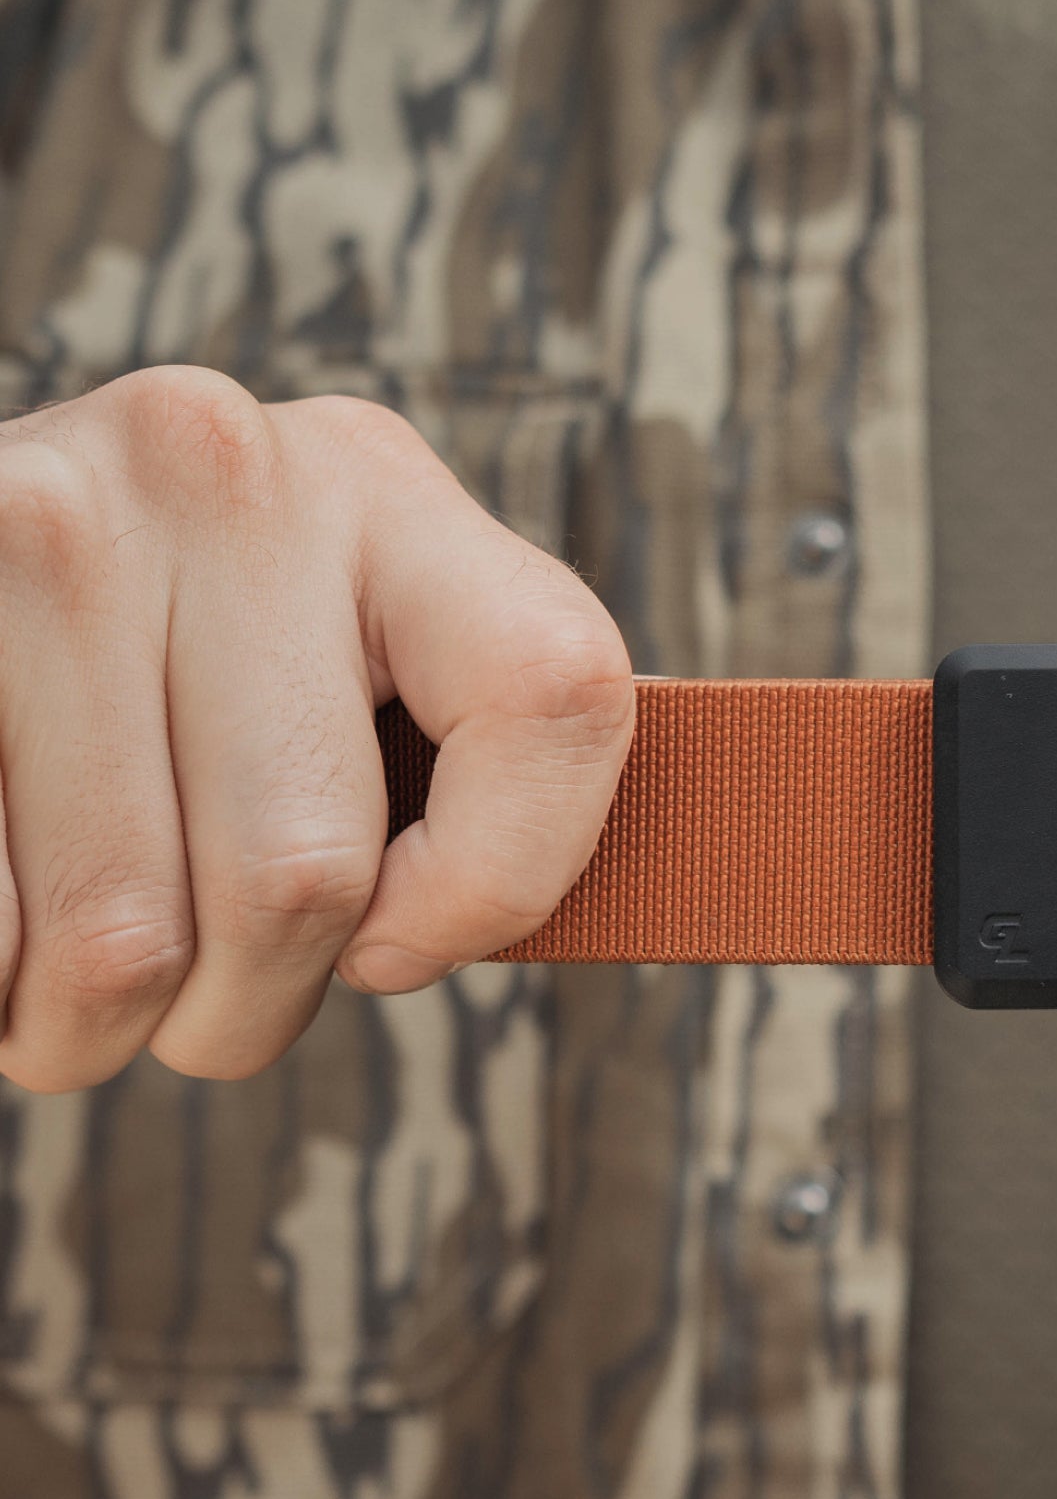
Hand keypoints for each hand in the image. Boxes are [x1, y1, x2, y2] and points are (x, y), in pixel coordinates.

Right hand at [0, 367, 631, 1089]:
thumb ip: (447, 771)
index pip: (558, 696)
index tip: (401, 938)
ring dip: (93, 1027)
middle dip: (245, 1008)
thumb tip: (423, 934)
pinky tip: (1, 939)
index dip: (508, 877)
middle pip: (306, 876)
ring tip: (69, 990)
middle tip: (195, 1002)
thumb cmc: (160, 684)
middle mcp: (214, 471)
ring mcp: (36, 530)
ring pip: (126, 938)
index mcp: (375, 481)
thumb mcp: (324, 671)